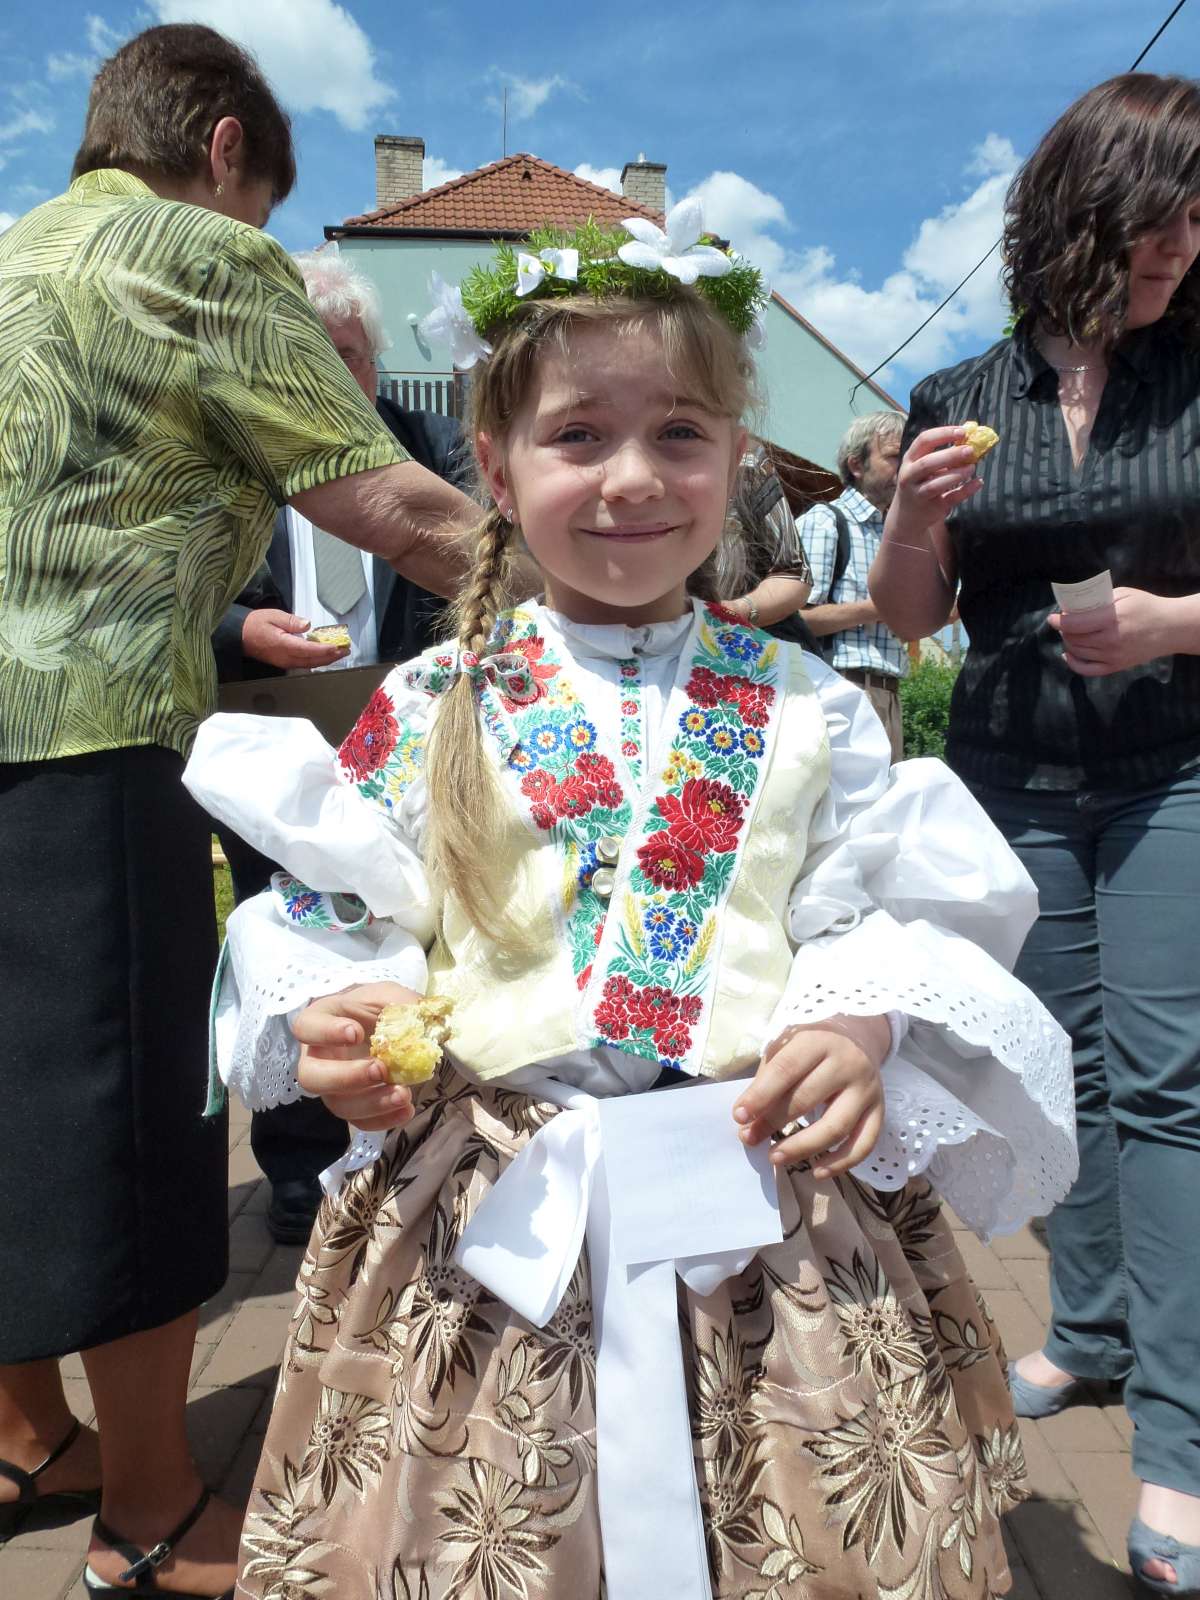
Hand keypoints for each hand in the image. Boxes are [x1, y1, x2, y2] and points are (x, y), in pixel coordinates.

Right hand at [242, 609, 349, 668]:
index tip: (338, 647)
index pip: (308, 649)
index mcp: (283, 645)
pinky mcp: (284, 663)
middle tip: (345, 650)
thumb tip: (307, 625)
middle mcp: (285, 657)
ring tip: (340, 653)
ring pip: (310, 664)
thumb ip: (291, 621)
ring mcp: (285, 662)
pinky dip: (317, 660)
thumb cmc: (255, 624)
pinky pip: (304, 664)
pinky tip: (325, 656)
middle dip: (331, 656)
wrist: (239, 636)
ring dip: (326, 659)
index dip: (325, 649)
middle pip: (313, 660)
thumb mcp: (273, 616)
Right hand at [294, 982, 423, 1129]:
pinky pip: (360, 1121)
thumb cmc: (375, 1007)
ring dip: (372, 1103)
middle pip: (312, 1077)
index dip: (327, 1033)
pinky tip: (406, 1109)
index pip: (306, 1027)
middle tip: (380, 1069)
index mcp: (320, 1021)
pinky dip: (384, 1119)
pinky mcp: (351, 1105)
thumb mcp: (388, 995)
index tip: (356, 1033)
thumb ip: (403, 1002)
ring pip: (338, 1105)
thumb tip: (427, 1017)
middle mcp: (318, 1058)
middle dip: (346, 1077)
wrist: (382, 1027)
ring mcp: (332, 1086)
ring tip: (403, 1094)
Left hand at [732, 1014, 887, 1176]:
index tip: (739, 1117)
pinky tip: (817, 1172)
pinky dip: (841, 1163)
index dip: (760, 1095)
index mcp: (818, 1041)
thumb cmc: (812, 1045)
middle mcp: (847, 1063)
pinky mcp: (879, 1111)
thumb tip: (748, 1121)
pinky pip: (864, 1144)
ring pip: (836, 1127)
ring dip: (803, 1148)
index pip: (786, 1070)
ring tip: (775, 1157)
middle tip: (750, 1138)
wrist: (859, 1038)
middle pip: (808, 1099)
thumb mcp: (786, 1046)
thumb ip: (768, 1079)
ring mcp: (867, 1089)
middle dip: (773, 1123)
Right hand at [889, 426, 980, 534]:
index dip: (943, 434)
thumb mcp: (924, 467)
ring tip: (972, 467)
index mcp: (910, 459)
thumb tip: (971, 439)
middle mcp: (909, 476)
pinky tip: (978, 482)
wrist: (908, 517)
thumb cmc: (921, 483)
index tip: (963, 431)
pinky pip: (950, 499)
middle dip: (950, 455)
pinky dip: (966, 490)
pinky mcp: (931, 508)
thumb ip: (943, 454)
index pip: (923, 441)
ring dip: (956, 474)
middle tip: (970, 450)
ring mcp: (918, 494)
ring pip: (935, 484)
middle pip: (927, 463)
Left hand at [1048, 587, 1185, 675]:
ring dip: (1068, 642)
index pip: (1074, 624)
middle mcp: (1110, 640)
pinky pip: (1087, 670)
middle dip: (1063, 630)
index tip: (1052, 617)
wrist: (1170, 628)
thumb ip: (1098, 600)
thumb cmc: (1146, 607)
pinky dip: (1073, 663)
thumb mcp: (1123, 594)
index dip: (1058, 621)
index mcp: (1111, 619)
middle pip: (1073, 638)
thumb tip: (1074, 606)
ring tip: (1070, 633)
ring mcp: (1112, 656)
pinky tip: (1068, 654)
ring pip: (1077, 652)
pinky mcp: (1116, 666)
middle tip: (1065, 622)